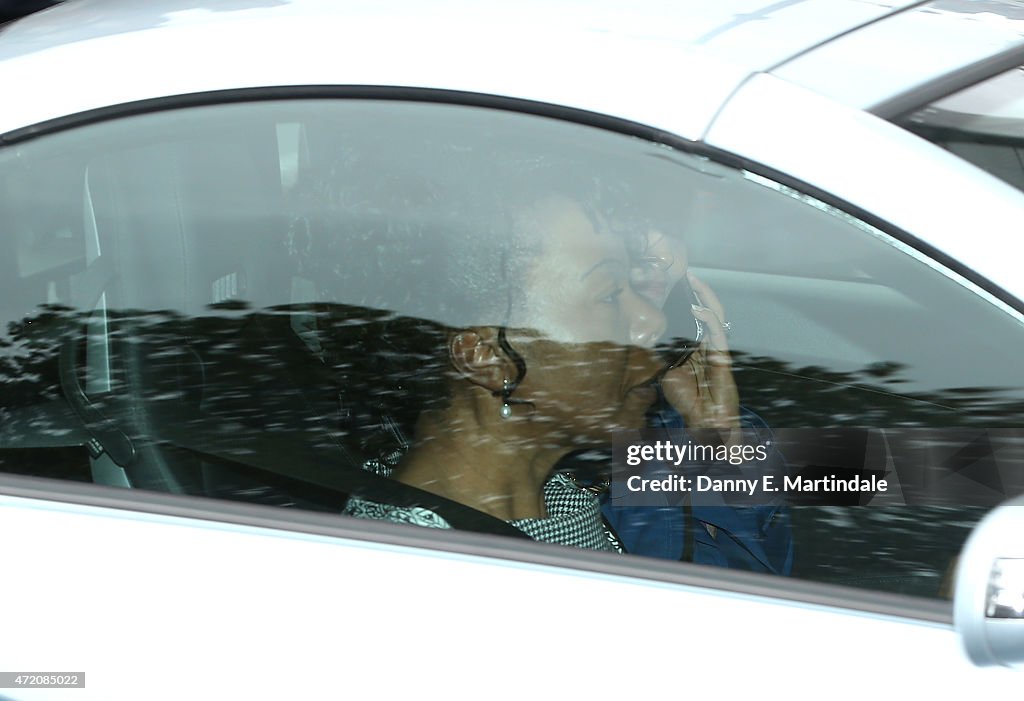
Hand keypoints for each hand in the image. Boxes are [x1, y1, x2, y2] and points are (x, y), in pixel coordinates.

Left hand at [661, 272, 741, 446]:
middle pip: (709, 310)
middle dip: (700, 290)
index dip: (691, 298)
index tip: (678, 281)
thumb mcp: (668, 374)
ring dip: (706, 298)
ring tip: (695, 281)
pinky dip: (708, 320)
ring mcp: (717, 350)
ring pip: (716, 317)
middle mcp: (710, 344)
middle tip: (688, 273)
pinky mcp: (722, 359)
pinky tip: (698, 309)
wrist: (705, 422)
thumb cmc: (688, 401)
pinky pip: (718, 335)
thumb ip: (663, 358)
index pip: (697, 316)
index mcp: (698, 346)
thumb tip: (646, 344)